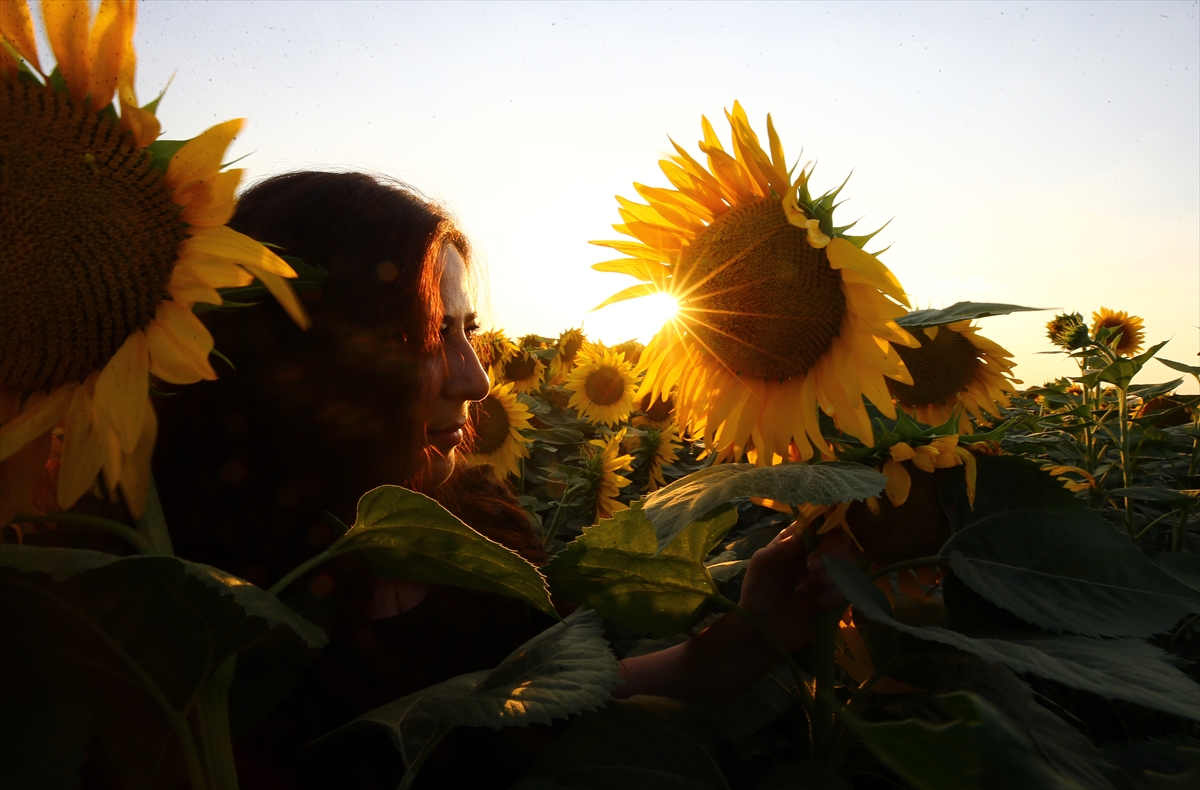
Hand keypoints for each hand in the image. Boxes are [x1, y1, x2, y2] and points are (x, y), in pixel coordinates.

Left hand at [736, 526, 855, 651]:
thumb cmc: (760, 590)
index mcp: (801, 537)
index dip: (827, 522)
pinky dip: (826, 599)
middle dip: (828, 554)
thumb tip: (807, 532)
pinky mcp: (839, 596)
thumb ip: (783, 548)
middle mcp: (820, 551)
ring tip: (800, 593)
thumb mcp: (762, 564)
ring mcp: (832, 574)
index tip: (821, 535)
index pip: (822, 520)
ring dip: (824, 581)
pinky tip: (807, 608)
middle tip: (811, 567)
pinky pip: (847, 591)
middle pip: (841, 539)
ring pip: (847, 566)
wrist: (764, 628)